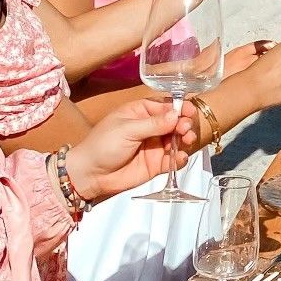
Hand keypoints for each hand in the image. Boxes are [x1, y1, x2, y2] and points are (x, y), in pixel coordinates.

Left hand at [65, 96, 197, 202]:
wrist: (90, 175)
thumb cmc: (102, 145)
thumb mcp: (127, 129)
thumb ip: (153, 124)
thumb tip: (176, 114)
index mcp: (141, 112)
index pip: (166, 105)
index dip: (180, 107)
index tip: (190, 111)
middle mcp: (151, 127)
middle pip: (176, 122)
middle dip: (184, 124)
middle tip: (185, 129)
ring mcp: (155, 146)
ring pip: (178, 140)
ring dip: (185, 139)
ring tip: (186, 141)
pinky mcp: (156, 164)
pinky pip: (173, 160)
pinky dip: (180, 158)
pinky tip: (179, 158)